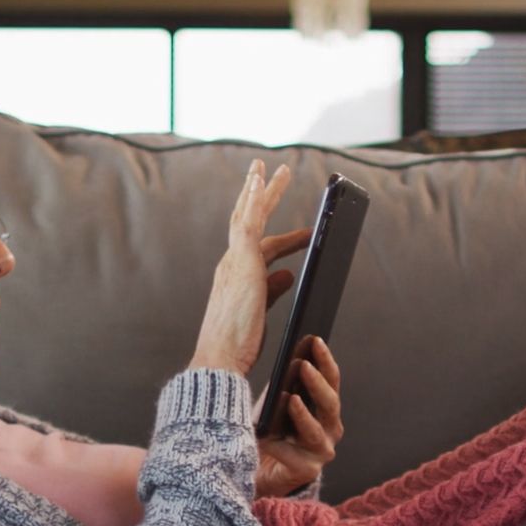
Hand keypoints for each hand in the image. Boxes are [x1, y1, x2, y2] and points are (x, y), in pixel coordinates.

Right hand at [190, 160, 309, 374]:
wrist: (221, 357)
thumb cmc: (237, 344)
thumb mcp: (262, 314)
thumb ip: (273, 290)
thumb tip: (289, 273)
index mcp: (237, 278)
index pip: (260, 250)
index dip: (284, 240)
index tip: (304, 236)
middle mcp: (231, 264)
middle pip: (247, 221)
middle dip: (260, 197)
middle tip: (272, 173)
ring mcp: (234, 260)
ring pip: (248, 214)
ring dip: (263, 189)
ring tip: (278, 168)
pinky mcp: (241, 259)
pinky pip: (247, 220)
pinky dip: (254, 197)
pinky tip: (262, 178)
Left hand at [254, 337, 343, 497]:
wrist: (258, 471)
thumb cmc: (269, 432)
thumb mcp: (274, 403)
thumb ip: (283, 385)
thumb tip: (283, 358)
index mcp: (325, 408)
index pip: (331, 380)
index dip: (325, 360)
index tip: (315, 340)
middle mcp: (330, 429)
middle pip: (330, 403)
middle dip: (317, 383)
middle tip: (303, 365)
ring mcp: (322, 451)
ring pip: (315, 430)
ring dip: (302, 414)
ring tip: (290, 399)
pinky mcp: (308, 471)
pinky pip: (294, 455)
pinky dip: (278, 445)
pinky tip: (265, 436)